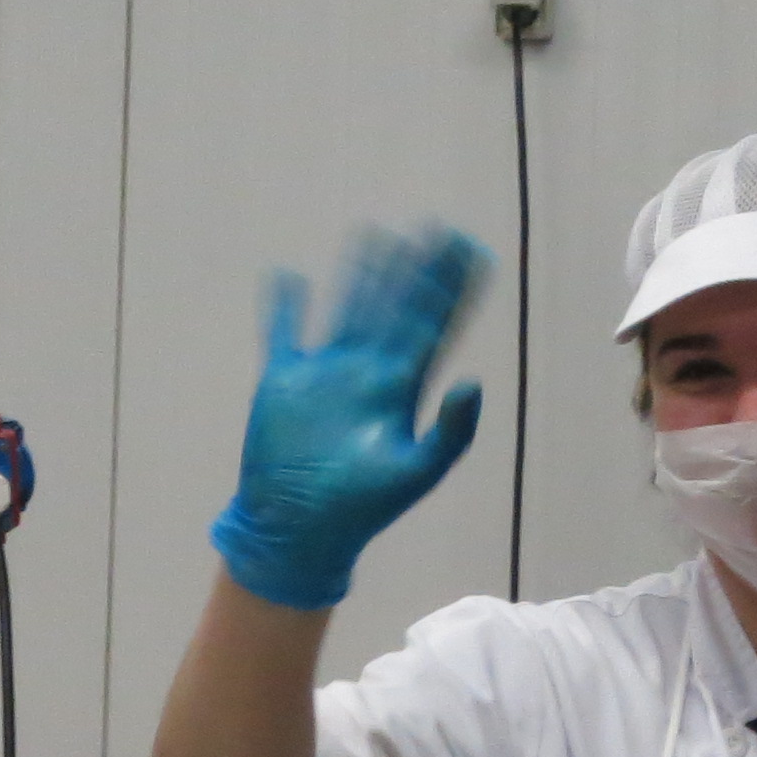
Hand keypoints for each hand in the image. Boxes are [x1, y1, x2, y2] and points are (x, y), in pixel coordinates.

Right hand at [210, 226, 489, 611]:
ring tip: (374, 234)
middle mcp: (369, 370)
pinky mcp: (284, 381)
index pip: (436, 323)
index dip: (454, 287)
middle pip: (398, 305)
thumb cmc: (361, 509)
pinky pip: (284, 333)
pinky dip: (284, 306)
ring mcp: (326, 372)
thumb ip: (449, 431)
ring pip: (349, 307)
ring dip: (361, 273)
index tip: (471, 249)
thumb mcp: (415, 473)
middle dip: (416, 269)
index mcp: (403, 387)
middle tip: (435, 228)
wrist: (298, 528)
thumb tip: (472, 381)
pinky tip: (287, 277)